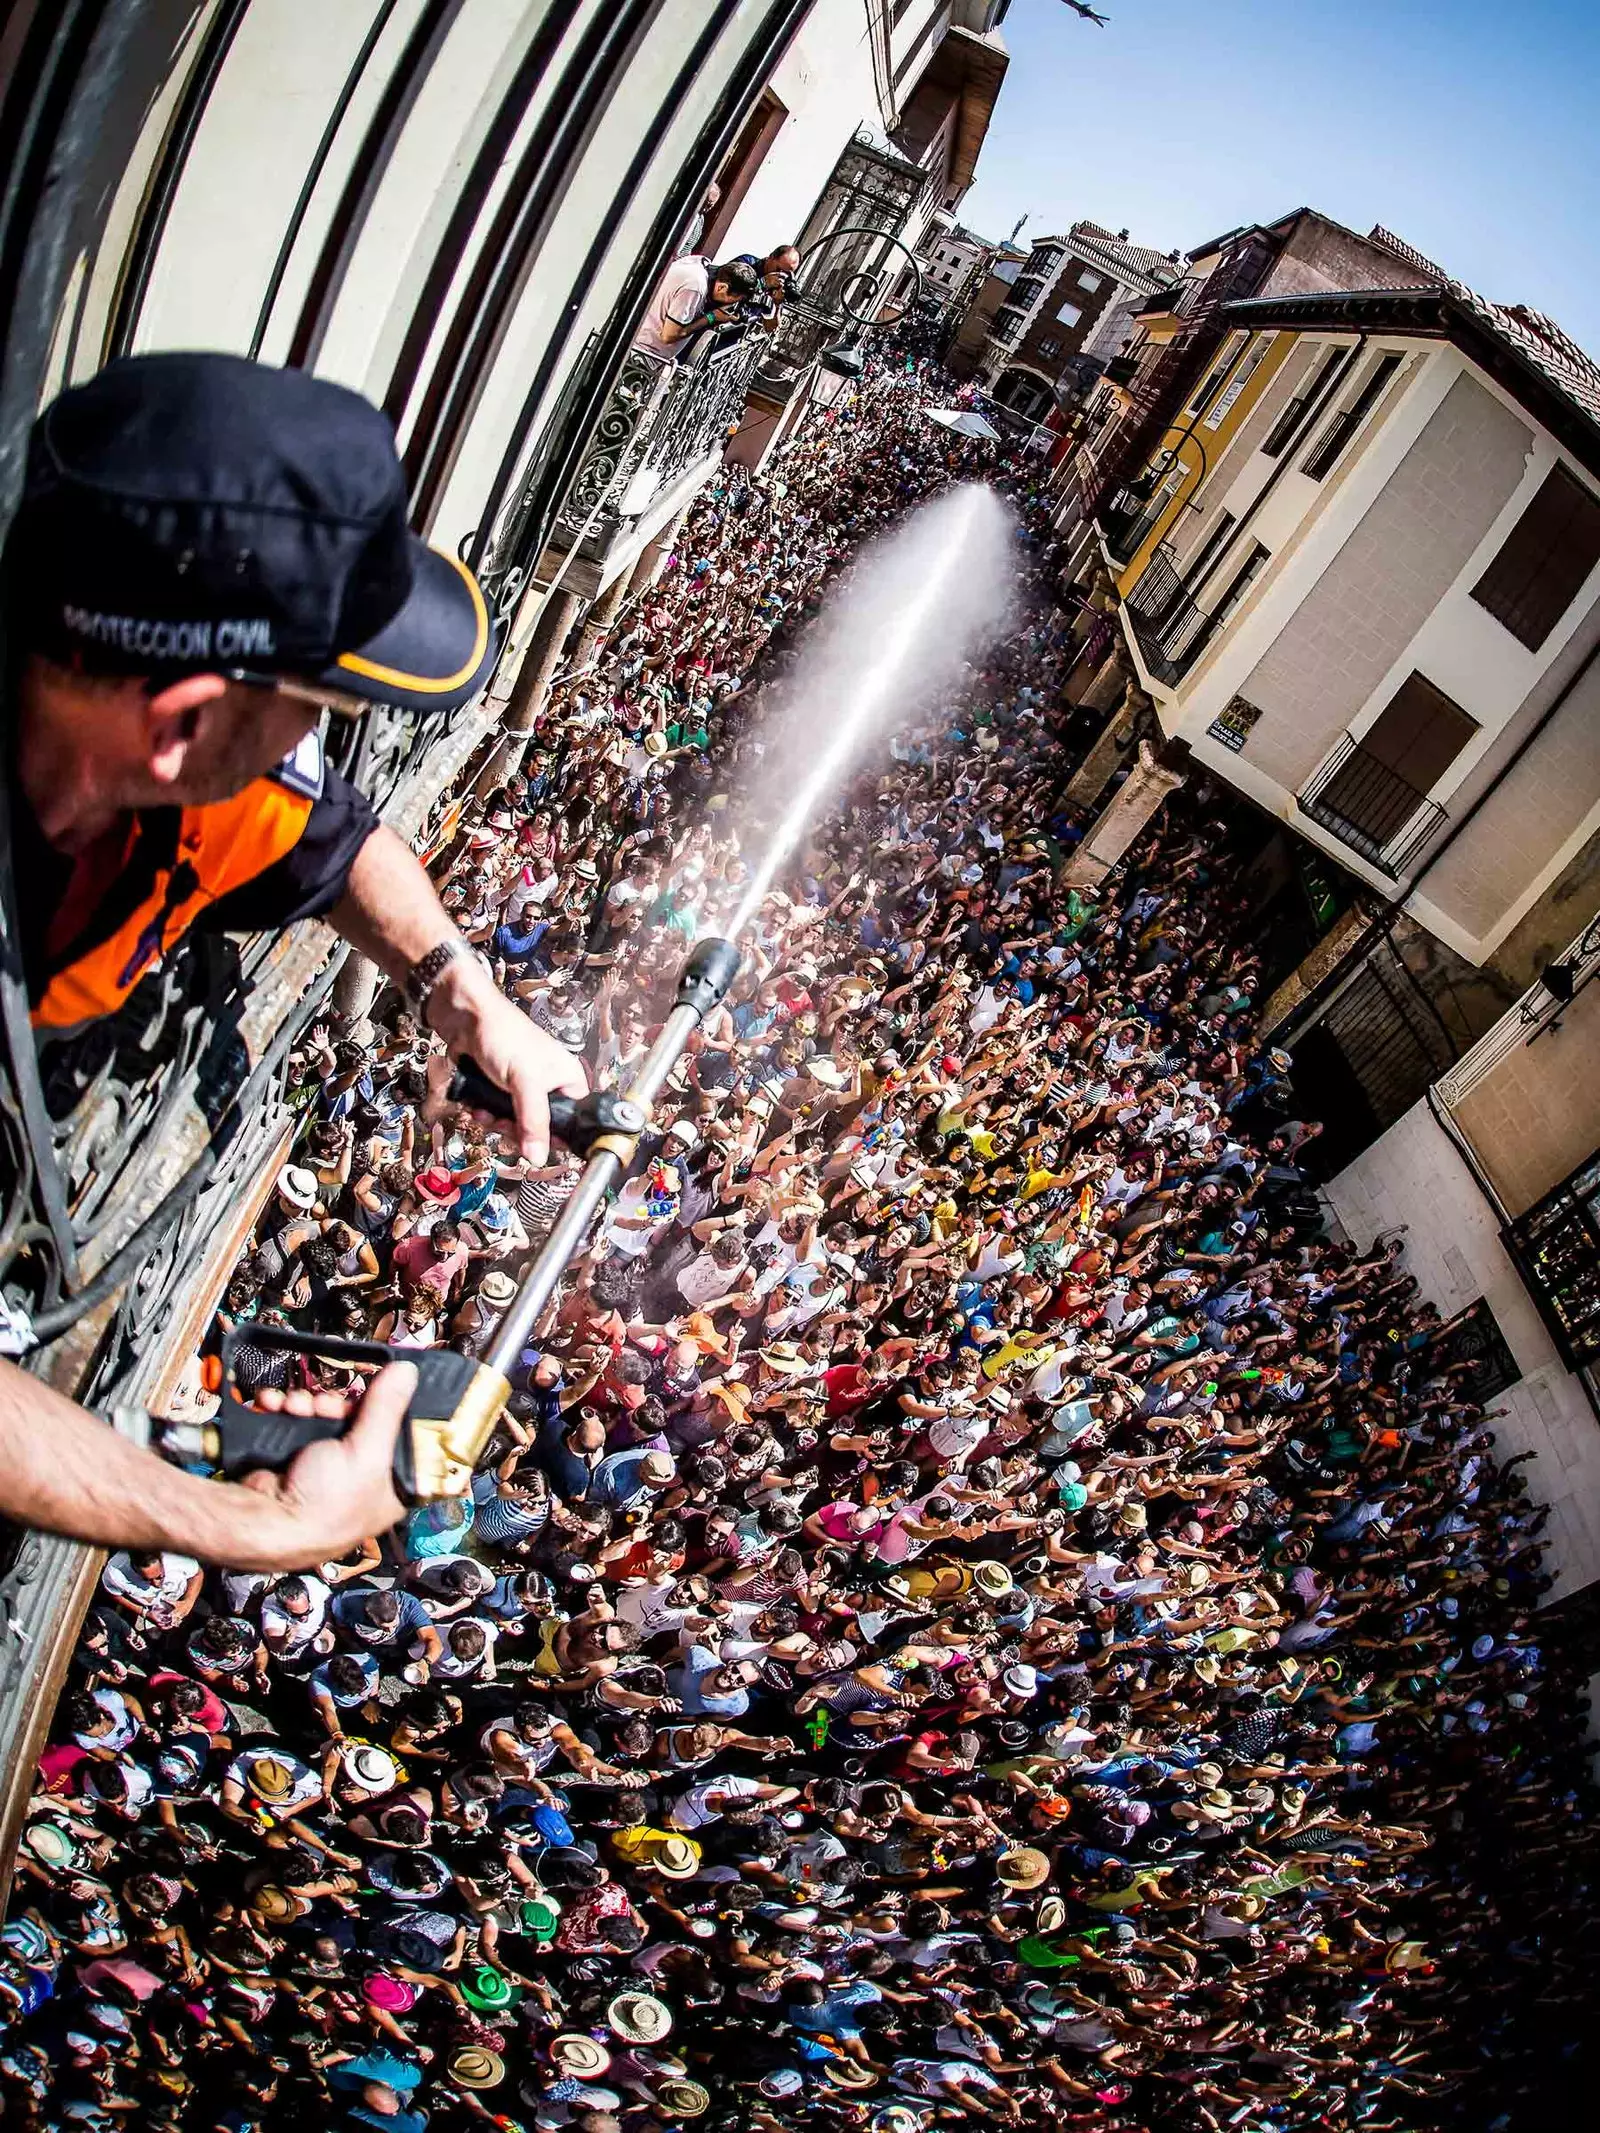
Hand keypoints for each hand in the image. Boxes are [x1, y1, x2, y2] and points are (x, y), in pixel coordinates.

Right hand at [239, 1365, 410, 1567]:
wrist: (261, 1521)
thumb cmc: (322, 1508)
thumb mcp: (365, 1454)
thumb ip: (386, 1409)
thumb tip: (407, 1373)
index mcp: (390, 1481)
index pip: (399, 1431)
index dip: (385, 1407)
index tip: (373, 1390)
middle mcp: (360, 1474)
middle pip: (358, 1417)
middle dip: (335, 1404)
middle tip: (323, 1405)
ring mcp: (326, 1466)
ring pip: (324, 1415)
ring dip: (307, 1403)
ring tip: (294, 1408)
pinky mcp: (296, 1457)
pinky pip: (297, 1421)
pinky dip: (285, 1410)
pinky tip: (275, 1405)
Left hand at [426, 957, 587, 1161]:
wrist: (465, 1017)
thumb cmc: (503, 1036)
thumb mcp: (525, 1082)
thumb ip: (534, 1121)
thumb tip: (539, 1158)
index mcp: (567, 1079)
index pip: (573, 1120)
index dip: (557, 1136)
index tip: (539, 1146)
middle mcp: (547, 1084)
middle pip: (540, 1127)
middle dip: (517, 1129)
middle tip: (505, 1123)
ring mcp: (521, 1087)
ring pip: (515, 1123)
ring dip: (497, 1122)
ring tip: (486, 1111)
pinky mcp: (498, 1088)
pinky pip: (496, 1114)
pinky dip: (485, 1114)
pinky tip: (477, 1106)